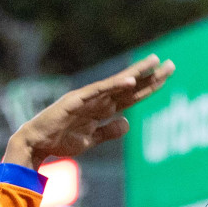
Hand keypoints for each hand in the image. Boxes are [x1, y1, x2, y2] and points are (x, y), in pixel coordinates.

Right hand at [3, 56, 174, 168]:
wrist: (36, 143)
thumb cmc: (60, 140)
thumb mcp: (91, 139)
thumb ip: (109, 131)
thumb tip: (128, 122)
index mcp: (102, 108)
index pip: (131, 96)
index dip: (149, 87)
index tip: (166, 77)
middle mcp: (97, 99)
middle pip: (129, 86)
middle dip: (150, 77)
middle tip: (171, 64)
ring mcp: (87, 98)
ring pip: (116, 84)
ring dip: (136, 74)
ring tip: (154, 63)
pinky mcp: (76, 101)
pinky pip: (98, 92)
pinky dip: (113, 86)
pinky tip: (129, 81)